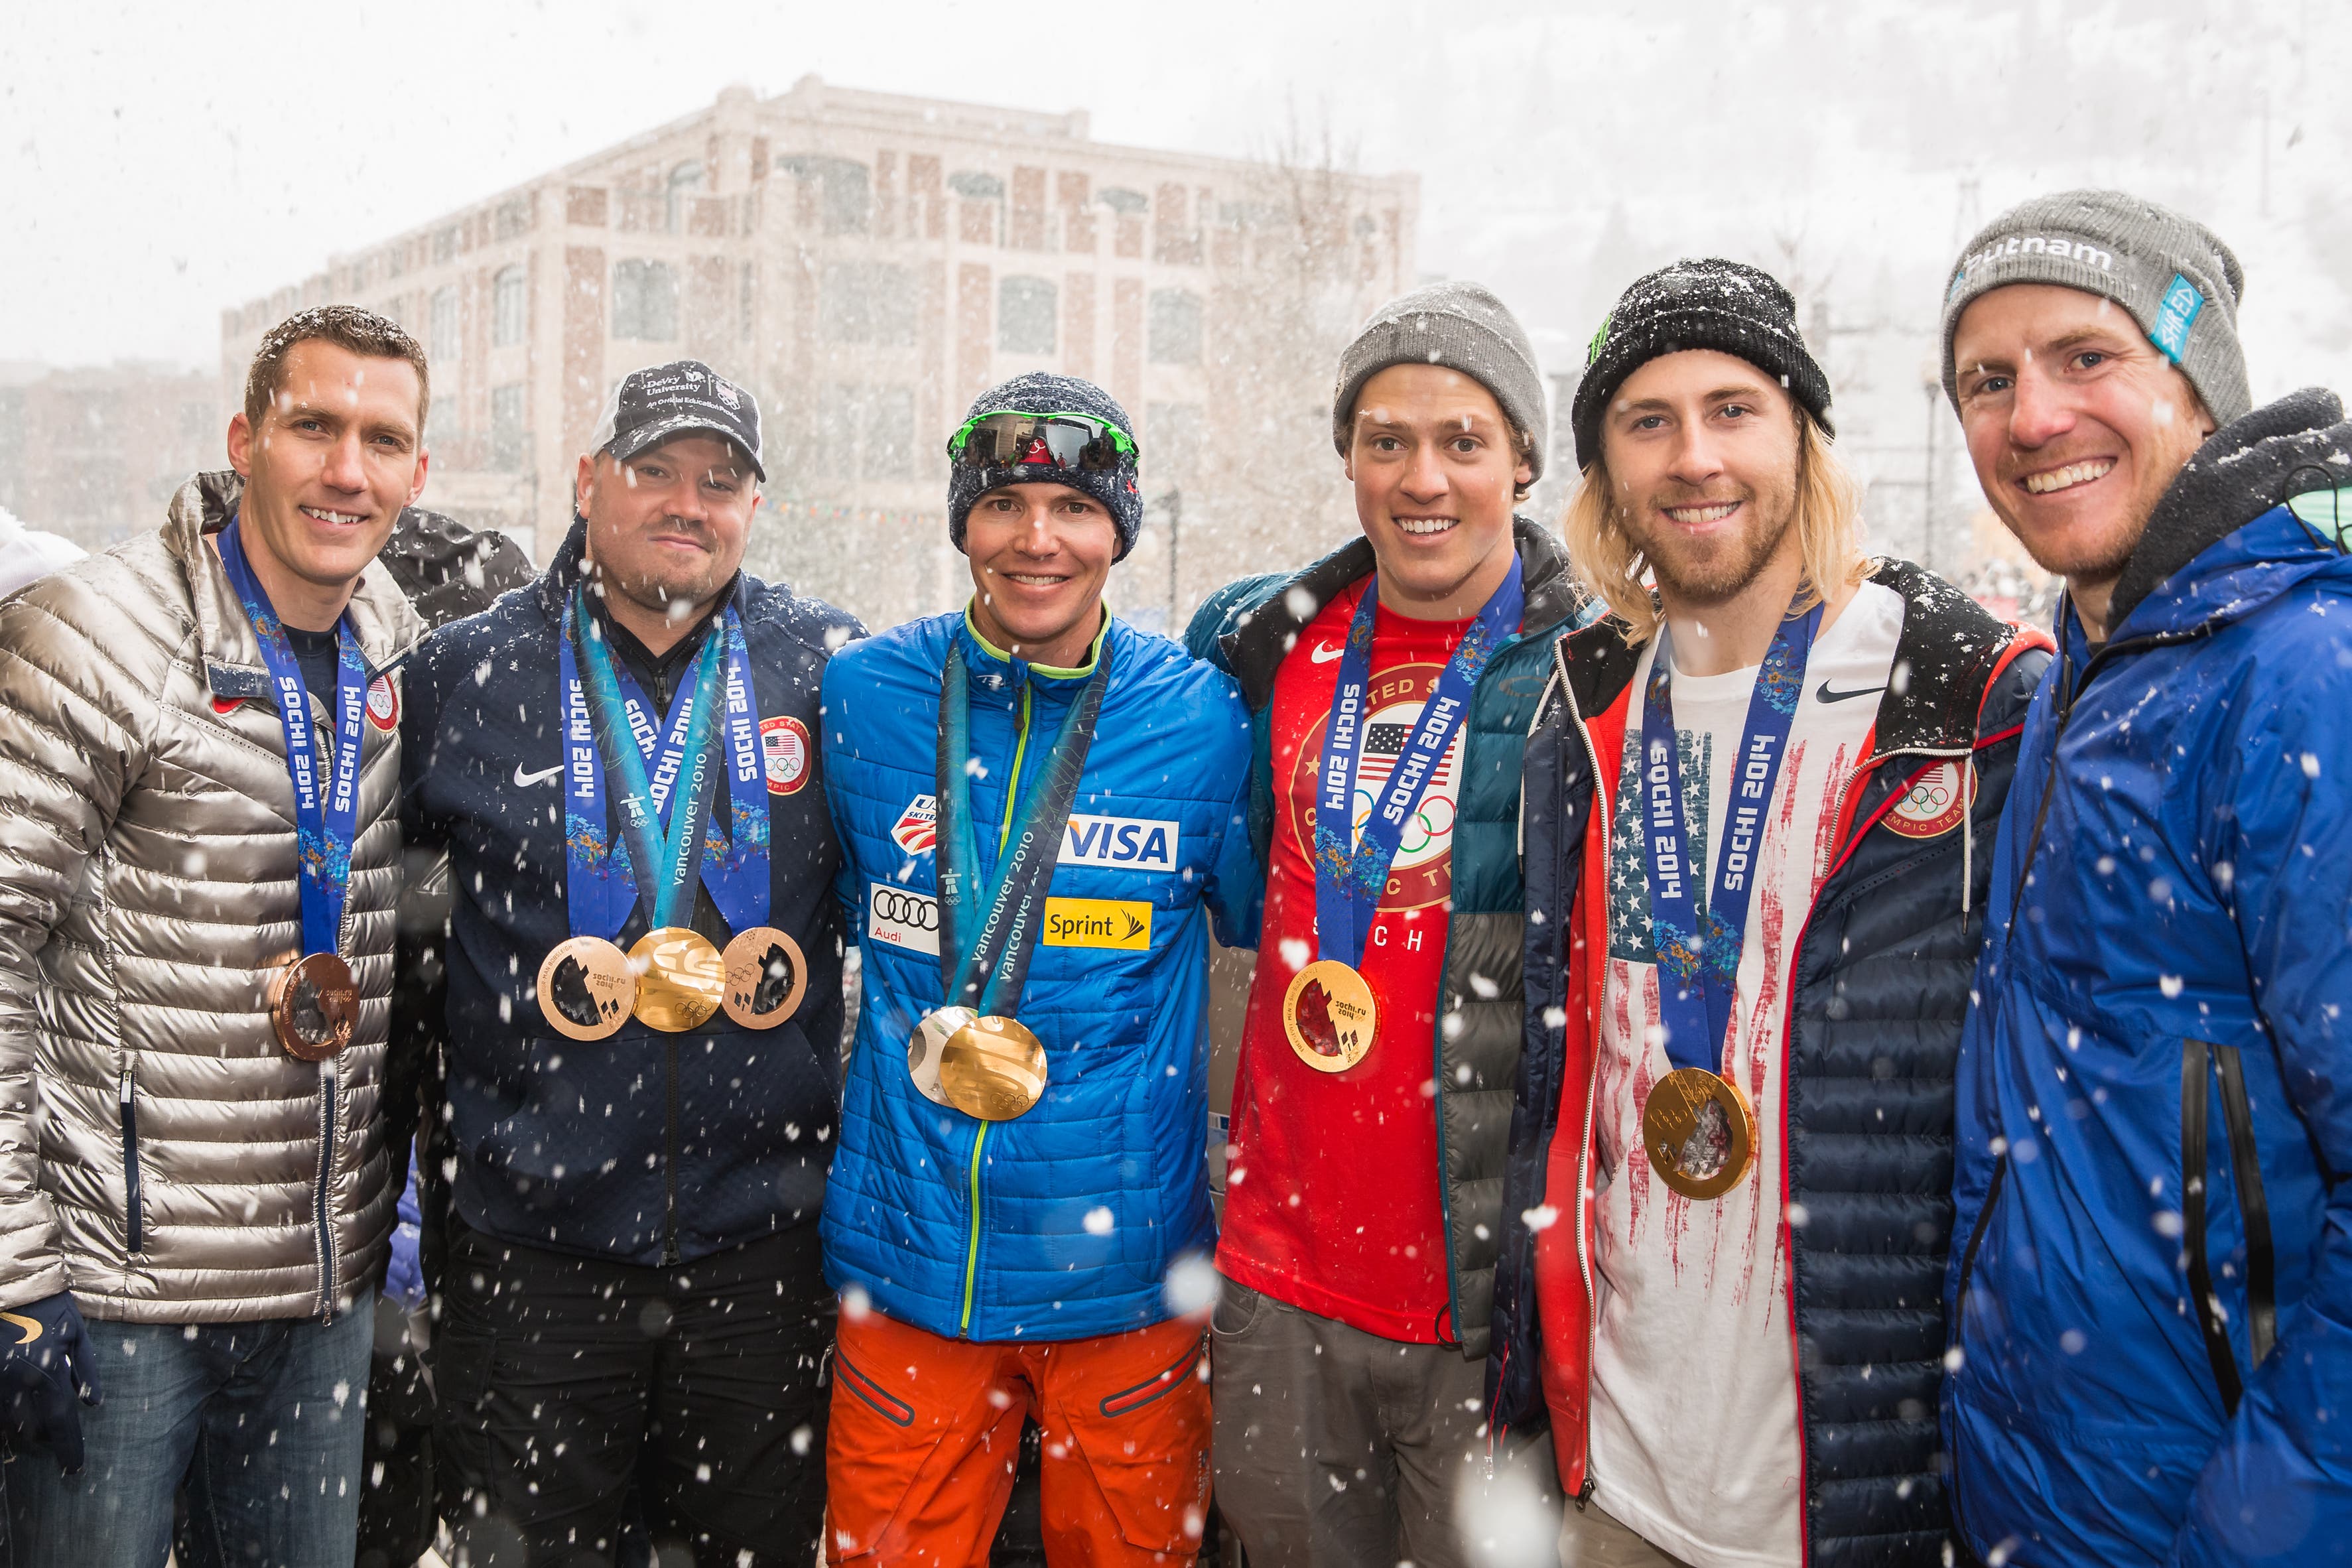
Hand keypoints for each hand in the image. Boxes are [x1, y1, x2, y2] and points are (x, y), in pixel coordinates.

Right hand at [0, 1292, 101, 1473]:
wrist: (11, 1287)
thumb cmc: (49, 1307)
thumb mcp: (77, 1333)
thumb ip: (87, 1369)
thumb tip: (93, 1403)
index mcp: (47, 1372)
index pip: (61, 1422)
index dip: (69, 1448)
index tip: (75, 1468)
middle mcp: (17, 1383)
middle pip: (32, 1429)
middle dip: (46, 1438)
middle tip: (56, 1438)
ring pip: (9, 1424)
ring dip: (24, 1428)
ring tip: (37, 1425)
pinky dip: (8, 1415)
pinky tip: (18, 1408)